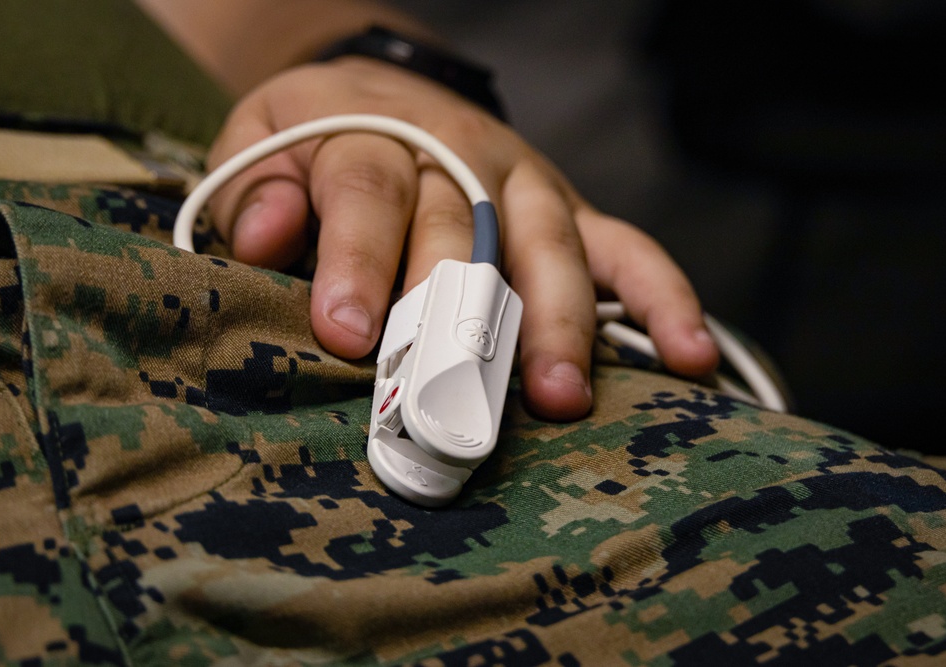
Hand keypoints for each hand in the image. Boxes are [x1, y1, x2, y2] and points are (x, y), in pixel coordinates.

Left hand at [206, 57, 718, 420]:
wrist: (381, 93)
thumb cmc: (315, 138)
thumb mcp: (259, 138)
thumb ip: (255, 187)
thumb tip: (262, 237)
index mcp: (373, 133)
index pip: (369, 192)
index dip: (358, 261)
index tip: (347, 335)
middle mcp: (459, 153)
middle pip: (468, 227)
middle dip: (461, 315)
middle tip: (456, 395)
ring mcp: (525, 182)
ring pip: (549, 246)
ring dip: (557, 322)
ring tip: (558, 396)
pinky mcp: (569, 210)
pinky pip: (628, 249)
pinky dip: (663, 298)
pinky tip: (690, 354)